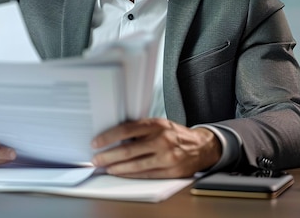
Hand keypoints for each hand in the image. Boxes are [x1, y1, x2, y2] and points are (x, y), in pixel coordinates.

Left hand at [91, 118, 220, 177]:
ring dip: (116, 168)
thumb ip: (141, 129)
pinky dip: (131, 174)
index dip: (108, 137)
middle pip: (128, 150)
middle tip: (96, 159)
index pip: (126, 130)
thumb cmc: (176, 134)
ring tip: (106, 168)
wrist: (203, 146)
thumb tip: (115, 136)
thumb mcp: (160, 124)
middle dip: (108, 156)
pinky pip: (146, 174)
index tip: (96, 143)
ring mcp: (167, 157)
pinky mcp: (171, 172)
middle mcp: (162, 140)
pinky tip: (121, 173)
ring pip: (135, 165)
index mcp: (157, 125)